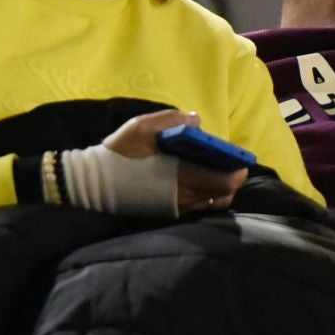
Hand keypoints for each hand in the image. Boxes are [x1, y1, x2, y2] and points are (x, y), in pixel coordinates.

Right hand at [99, 110, 246, 213]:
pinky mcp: (169, 213)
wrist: (93, 184)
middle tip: (230, 165)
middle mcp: (184, 197)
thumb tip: (196, 120)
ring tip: (216, 173)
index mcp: (182, 176)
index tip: (240, 162)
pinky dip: (206, 197)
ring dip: (219, 190)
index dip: (237, 173)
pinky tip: (199, 182)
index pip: (224, 182)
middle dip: (231, 180)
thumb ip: (172, 120)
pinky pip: (198, 209)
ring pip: (212, 204)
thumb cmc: (120, 153)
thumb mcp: (141, 127)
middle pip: (223, 195)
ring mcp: (177, 208)